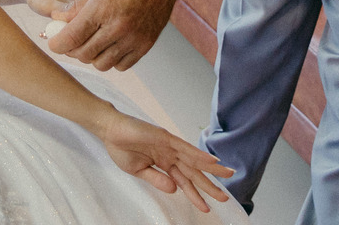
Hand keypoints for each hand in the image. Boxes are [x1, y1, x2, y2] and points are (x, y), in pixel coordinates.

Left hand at [49, 0, 199, 70]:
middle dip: (72, 50)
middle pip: (84, 54)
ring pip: (102, 64)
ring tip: (91, 43)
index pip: (72, 37)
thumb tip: (58, 19)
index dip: (58, 44)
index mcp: (102, 8)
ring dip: (92, 57)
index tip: (54, 43)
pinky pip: (121, 66)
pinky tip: (109, 46)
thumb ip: (76, 5)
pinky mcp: (145, 46)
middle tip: (71, 42)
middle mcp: (118, 27)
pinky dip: (112, 60)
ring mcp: (133, 39)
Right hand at [102, 111, 232, 212]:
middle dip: (209, 185)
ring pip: (194, 160)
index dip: (195, 195)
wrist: (109, 130)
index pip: (184, 182)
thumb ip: (157, 180)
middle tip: (225, 198)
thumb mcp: (139, 171)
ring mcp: (170, 146)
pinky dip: (199, 155)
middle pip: (194, 173)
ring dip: (212, 169)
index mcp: (164, 163)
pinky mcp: (166, 137)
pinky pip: (185, 148)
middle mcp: (171, 155)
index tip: (206, 208)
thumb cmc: (121, 148)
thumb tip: (175, 191)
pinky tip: (212, 161)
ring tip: (228, 175)